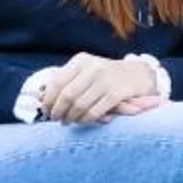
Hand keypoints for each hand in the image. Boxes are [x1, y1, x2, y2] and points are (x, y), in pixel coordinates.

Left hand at [39, 53, 158, 123]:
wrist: (137, 74)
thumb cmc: (106, 75)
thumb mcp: (87, 69)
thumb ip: (68, 79)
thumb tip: (45, 98)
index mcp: (81, 60)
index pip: (57, 81)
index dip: (49, 99)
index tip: (46, 110)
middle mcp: (92, 68)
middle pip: (67, 95)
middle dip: (58, 111)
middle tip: (56, 119)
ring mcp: (105, 80)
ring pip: (79, 105)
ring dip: (71, 117)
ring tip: (68, 121)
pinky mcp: (115, 93)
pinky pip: (94, 112)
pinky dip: (85, 120)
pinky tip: (82, 121)